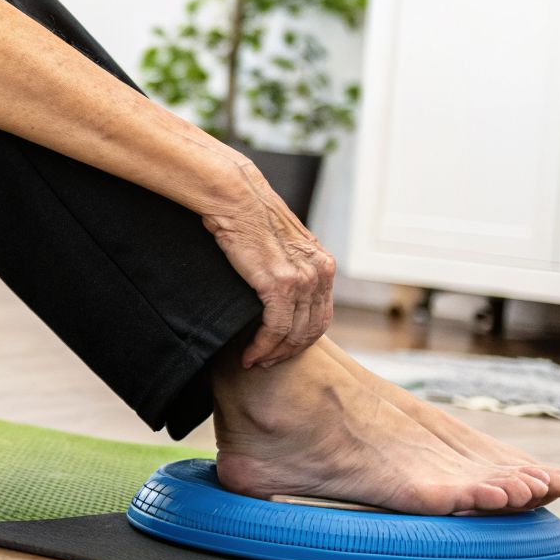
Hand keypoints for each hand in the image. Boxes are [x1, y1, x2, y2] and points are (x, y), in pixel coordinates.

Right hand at [201, 162, 335, 368]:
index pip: (322, 315)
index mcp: (323, 264)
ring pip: (294, 334)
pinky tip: (249, 354)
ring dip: (274, 354)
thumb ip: (289, 268)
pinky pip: (275, 328)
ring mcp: (303, 279)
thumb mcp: (282, 245)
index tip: (282, 350)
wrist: (236, 197)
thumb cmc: (250, 216)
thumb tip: (280, 291)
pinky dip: (262, 346)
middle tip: (268, 362)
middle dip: (290, 352)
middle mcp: (319, 272)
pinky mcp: (280, 284)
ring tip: (255, 361)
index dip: (302, 339)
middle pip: (312, 329)